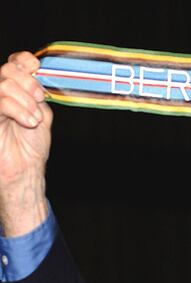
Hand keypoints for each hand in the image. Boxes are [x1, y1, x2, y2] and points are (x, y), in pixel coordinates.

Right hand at [0, 52, 51, 235]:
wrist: (25, 168)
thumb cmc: (32, 144)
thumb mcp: (42, 112)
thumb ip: (38, 92)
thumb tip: (38, 73)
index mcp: (15, 89)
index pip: (15, 62)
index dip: (25, 61)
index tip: (37, 69)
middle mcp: (0, 94)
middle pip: (7, 70)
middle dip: (28, 83)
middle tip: (39, 100)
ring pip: (4, 85)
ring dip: (26, 101)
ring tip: (33, 120)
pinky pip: (0, 102)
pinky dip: (18, 109)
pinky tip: (28, 121)